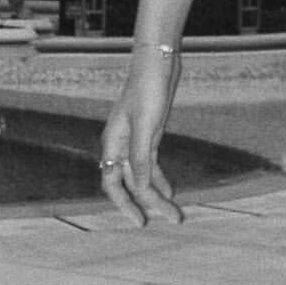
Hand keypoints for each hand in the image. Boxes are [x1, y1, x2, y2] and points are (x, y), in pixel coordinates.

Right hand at [99, 59, 183, 227]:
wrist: (157, 62)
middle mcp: (120, 146)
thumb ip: (141, 158)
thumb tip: (139, 188)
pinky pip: (152, 164)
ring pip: (143, 175)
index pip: (112, 184)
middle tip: (170, 219)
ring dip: (156, 193)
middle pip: (131, 183)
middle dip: (148, 203)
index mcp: (112, 143)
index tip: (141, 222)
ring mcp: (135, 140)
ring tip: (173, 211)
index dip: (125, 205)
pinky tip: (170, 191)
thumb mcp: (146, 125)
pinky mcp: (150, 134)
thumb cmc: (148, 89)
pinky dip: (160, 178)